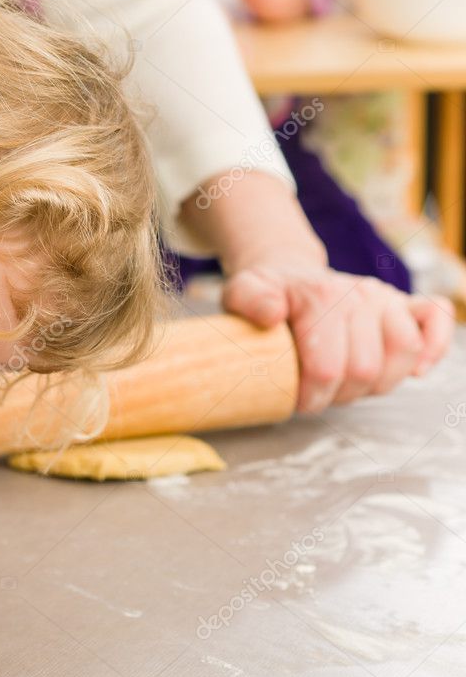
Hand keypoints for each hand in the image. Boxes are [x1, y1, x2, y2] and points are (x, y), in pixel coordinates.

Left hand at [223, 262, 454, 411]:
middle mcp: (359, 294)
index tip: (295, 401)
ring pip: (403, 354)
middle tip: (316, 395)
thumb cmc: (264, 295)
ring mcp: (384, 298)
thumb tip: (272, 314)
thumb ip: (249, 300)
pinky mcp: (404, 304)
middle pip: (365, 369)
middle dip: (339, 395)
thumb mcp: (240, 292)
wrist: (287, 275)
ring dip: (375, 384)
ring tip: (346, 386)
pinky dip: (434, 348)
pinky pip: (435, 319)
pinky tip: (415, 371)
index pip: (327, 367)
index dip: (312, 397)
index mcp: (321, 296)